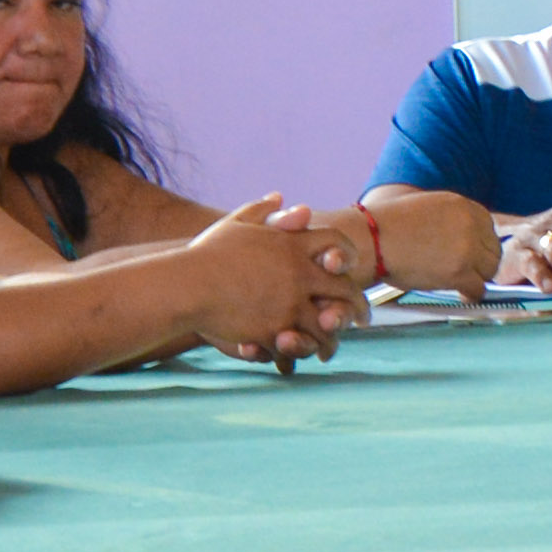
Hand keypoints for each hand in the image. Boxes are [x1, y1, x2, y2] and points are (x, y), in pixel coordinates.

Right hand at [191, 195, 367, 371]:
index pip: (336, 242)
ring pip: (329, 322)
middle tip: (364, 316)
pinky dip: (312, 349)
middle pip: (344, 288)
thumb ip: (261, 209)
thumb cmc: (207, 254)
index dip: (348, 253)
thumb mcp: (235, 224)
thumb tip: (280, 197)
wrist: (187, 286)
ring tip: (337, 342)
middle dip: (358, 305)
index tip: (350, 266)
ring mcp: (290, 302)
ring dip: (337, 334)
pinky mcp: (276, 328)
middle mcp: (298, 273)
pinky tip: (314, 354)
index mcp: (291, 245)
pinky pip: (305, 342)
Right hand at [329, 191, 502, 295]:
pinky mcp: (459, 272)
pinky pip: (479, 289)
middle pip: (493, 249)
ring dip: (477, 277)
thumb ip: (452, 219)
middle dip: (482, 262)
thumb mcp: (427, 208)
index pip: (488, 228)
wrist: (371, 239)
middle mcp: (470, 224)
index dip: (480, 244)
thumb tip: (465, 241)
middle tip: (468, 272)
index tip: (473, 254)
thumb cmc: (388, 226)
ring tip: (461, 282)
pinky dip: (471, 294)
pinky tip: (461, 294)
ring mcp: (467, 249)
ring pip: (489, 270)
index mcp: (463, 205)